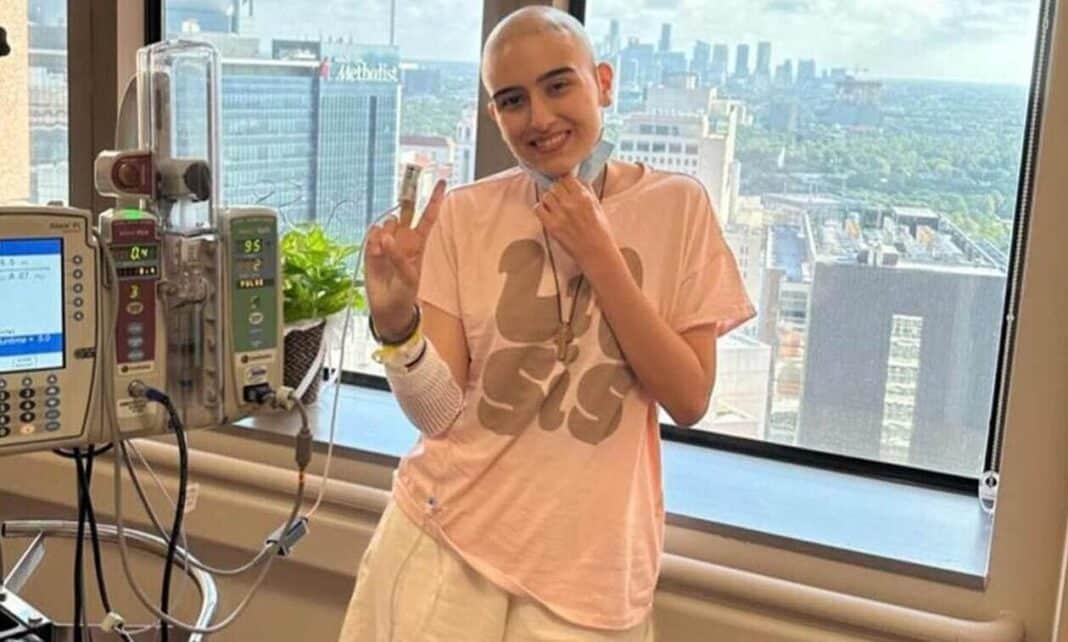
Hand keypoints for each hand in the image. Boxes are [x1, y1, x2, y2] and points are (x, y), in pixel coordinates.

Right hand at [364, 179, 445, 338]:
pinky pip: (372, 235)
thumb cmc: (405, 293)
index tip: (441, 182)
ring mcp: (387, 242)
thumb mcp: (408, 278)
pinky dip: (373, 242)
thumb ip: (399, 257)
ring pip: (387, 222)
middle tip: (408, 179)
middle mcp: (403, 238)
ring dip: (386, 232)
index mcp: (418, 243)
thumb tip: (385, 236)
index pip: (428, 217)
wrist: (387, 307)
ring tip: (386, 252)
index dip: (434, 200)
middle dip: (407, 196)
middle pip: (406, 211)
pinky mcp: (372, 248)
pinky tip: (375, 254)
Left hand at [533, 176, 615, 269]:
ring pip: (546, 195)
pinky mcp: (552, 226)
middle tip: (560, 198)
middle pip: (555, 186)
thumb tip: (578, 179)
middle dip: (557, 190)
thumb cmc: (600, 230)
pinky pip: (538, 208)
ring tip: (554, 207)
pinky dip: (541, 209)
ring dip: (549, 200)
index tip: (566, 187)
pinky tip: (547, 214)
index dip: (565, 182)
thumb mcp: (598, 206)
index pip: (567, 178)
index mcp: (584, 197)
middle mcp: (571, 203)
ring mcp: (560, 214)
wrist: (596, 252)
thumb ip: (587, 190)